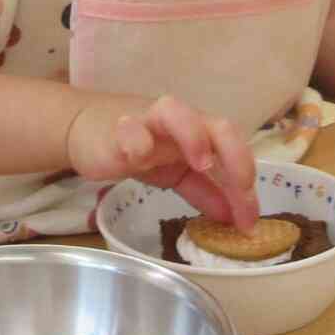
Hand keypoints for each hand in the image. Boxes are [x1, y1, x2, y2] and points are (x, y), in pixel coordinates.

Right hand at [67, 94, 261, 228]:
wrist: (85, 129)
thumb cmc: (139, 146)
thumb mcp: (177, 173)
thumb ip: (205, 192)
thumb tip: (236, 219)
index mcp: (200, 133)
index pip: (233, 150)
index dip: (245, 183)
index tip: (249, 222)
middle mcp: (181, 122)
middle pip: (217, 125)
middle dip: (235, 154)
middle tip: (242, 186)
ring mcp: (148, 122)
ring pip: (176, 112)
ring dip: (194, 136)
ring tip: (201, 163)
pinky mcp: (117, 130)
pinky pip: (129, 129)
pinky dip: (137, 141)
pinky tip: (139, 160)